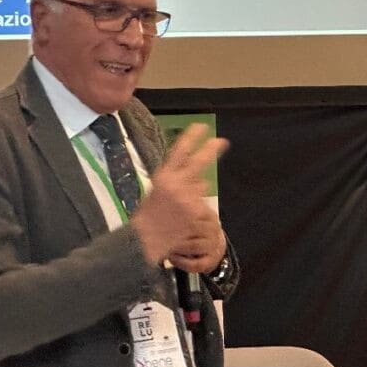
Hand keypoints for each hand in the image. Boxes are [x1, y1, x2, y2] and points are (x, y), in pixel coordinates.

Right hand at [131, 123, 228, 265]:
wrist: (144, 239)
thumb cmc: (147, 216)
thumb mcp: (156, 191)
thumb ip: (175, 181)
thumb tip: (200, 179)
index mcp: (162, 176)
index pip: (179, 151)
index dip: (191, 138)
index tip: (201, 127)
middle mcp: (176, 183)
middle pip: (198, 161)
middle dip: (211, 150)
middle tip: (222, 141)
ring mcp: (188, 197)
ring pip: (201, 188)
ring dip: (196, 194)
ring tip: (181, 208)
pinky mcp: (196, 211)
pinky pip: (203, 205)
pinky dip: (197, 210)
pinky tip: (185, 219)